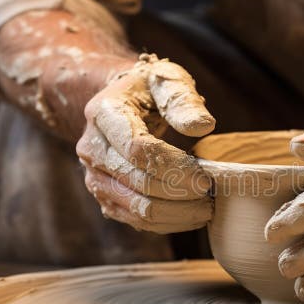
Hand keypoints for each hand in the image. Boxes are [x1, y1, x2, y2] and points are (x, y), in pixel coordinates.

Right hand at [76, 54, 214, 232]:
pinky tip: (191, 215)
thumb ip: (184, 101)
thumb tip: (204, 127)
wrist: (118, 103)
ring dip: (176, 213)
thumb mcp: (167, 81)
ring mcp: (94, 176)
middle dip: (180, 193)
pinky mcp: (104, 196)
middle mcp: (91, 148)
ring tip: (206, 208)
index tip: (205, 178)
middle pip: (138, 183)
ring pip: (137, 208)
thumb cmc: (148, 90)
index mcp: (104, 113)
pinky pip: (135, 220)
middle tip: (212, 194)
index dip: (174, 167)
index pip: (138, 150)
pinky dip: (167, 223)